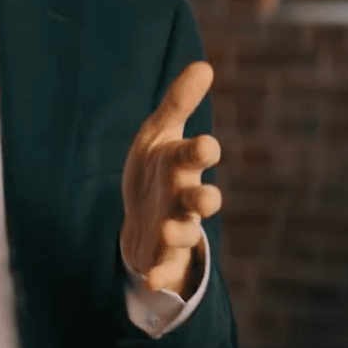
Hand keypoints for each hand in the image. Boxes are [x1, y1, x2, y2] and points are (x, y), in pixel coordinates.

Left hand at [120, 60, 222, 295]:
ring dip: (180, 233)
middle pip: (200, 200)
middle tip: (207, 198)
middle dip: (204, 199)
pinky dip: (160, 275)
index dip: (201, 152)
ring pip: (185, 233)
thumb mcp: (160, 133)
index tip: (206, 145)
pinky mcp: (160, 255)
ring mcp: (174, 227)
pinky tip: (150, 281)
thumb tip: (204, 65)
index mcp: (181, 165)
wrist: (141, 214)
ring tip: (170, 230)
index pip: (195, 156)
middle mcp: (183, 197)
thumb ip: (179, 102)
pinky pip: (164, 267)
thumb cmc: (156, 169)